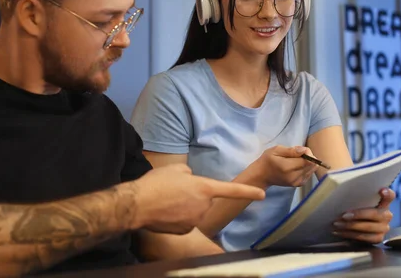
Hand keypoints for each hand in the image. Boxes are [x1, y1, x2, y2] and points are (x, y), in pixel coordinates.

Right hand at [130, 163, 265, 233]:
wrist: (138, 204)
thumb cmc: (156, 183)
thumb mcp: (176, 169)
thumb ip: (190, 174)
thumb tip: (191, 179)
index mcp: (204, 187)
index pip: (231, 190)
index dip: (248, 192)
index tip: (262, 195)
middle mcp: (204, 205)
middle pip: (204, 199)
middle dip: (194, 195)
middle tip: (174, 191)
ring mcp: (195, 219)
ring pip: (195, 210)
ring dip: (185, 206)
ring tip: (167, 201)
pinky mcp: (186, 231)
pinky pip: (186, 221)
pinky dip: (178, 218)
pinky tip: (166, 213)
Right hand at [251, 145, 319, 187]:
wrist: (262, 175)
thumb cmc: (267, 160)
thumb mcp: (276, 150)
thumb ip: (291, 150)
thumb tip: (305, 150)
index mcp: (287, 167)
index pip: (308, 160)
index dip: (308, 153)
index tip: (300, 150)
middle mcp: (294, 177)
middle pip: (312, 165)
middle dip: (308, 157)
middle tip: (298, 154)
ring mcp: (297, 182)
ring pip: (312, 170)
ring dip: (308, 163)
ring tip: (297, 160)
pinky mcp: (298, 184)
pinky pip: (309, 174)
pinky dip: (306, 168)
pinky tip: (298, 166)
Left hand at [332, 188, 394, 243]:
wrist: (354, 222)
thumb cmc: (354, 205)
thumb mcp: (355, 198)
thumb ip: (353, 192)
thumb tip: (335, 183)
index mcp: (384, 202)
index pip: (390, 196)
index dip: (387, 193)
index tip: (381, 190)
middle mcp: (386, 215)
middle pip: (375, 214)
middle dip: (358, 215)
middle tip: (344, 215)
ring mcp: (383, 228)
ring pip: (368, 228)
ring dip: (351, 226)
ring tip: (337, 223)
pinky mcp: (377, 238)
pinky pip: (364, 238)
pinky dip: (349, 235)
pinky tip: (339, 231)